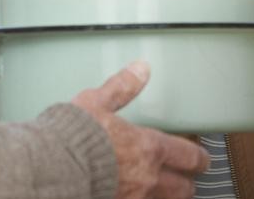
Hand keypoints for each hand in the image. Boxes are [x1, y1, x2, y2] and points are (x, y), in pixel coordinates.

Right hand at [71, 62, 208, 198]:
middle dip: (187, 184)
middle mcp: (146, 178)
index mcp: (147, 148)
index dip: (200, 158)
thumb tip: (140, 68)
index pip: (189, 156)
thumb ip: (121, 87)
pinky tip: (132, 197)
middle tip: (186, 181)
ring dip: (167, 197)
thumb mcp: (97, 102)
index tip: (202, 159)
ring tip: (163, 193)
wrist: (51, 168)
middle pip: (183, 189)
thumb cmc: (72, 137)